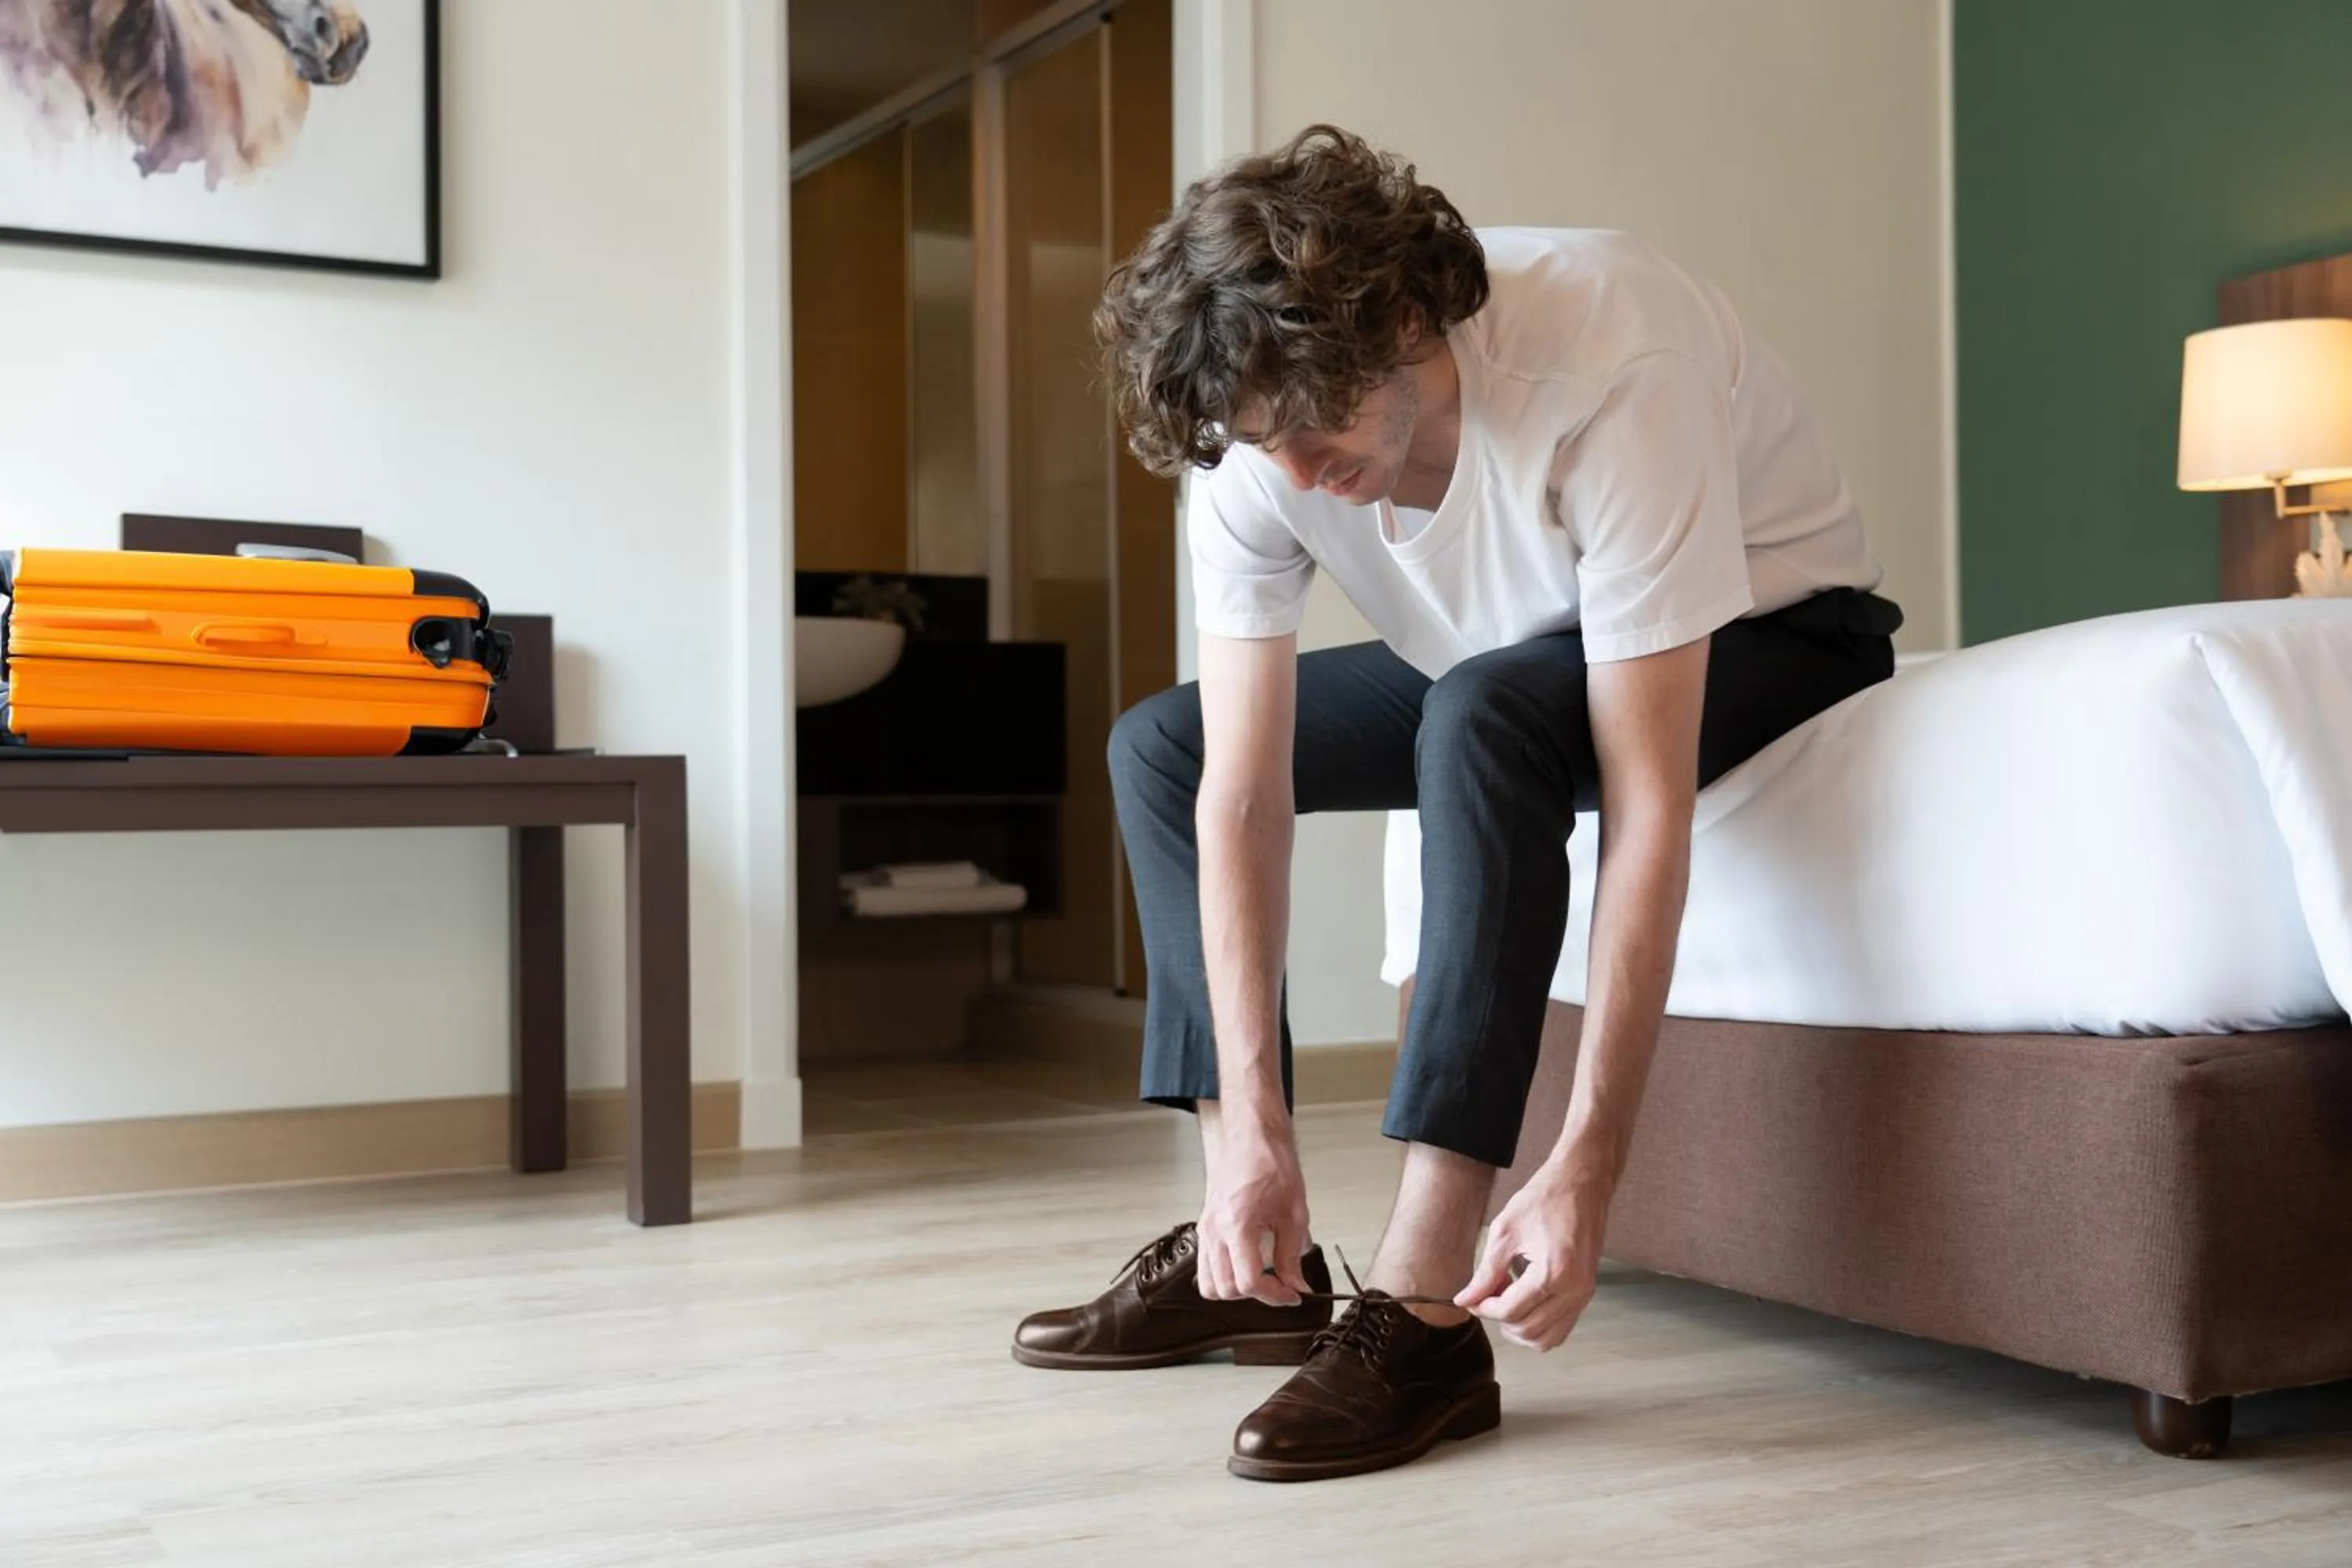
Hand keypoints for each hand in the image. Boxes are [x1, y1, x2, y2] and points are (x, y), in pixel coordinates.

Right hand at [1197, 1117, 1312, 1306]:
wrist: (1252, 1137)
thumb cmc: (1272, 1164)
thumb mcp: (1293, 1212)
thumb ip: (1291, 1255)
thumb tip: (1296, 1285)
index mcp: (1236, 1225)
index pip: (1248, 1282)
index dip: (1275, 1295)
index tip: (1293, 1294)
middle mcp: (1214, 1230)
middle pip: (1225, 1289)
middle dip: (1256, 1295)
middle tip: (1281, 1285)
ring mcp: (1205, 1229)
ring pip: (1209, 1283)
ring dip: (1235, 1289)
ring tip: (1261, 1276)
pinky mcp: (1204, 1226)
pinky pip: (1205, 1265)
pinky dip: (1224, 1274)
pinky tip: (1247, 1263)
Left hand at [1455, 1155, 1609, 1350]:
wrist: (1582, 1182)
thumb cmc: (1545, 1198)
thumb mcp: (1505, 1231)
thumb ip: (1485, 1272)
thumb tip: (1466, 1299)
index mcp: (1553, 1273)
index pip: (1510, 1311)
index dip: (1483, 1308)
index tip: (1470, 1297)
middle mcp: (1574, 1290)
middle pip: (1528, 1330)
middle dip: (1500, 1318)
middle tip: (1486, 1296)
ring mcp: (1584, 1294)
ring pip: (1547, 1338)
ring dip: (1520, 1327)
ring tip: (1505, 1298)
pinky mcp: (1587, 1292)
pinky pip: (1561, 1327)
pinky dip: (1539, 1324)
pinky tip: (1524, 1299)